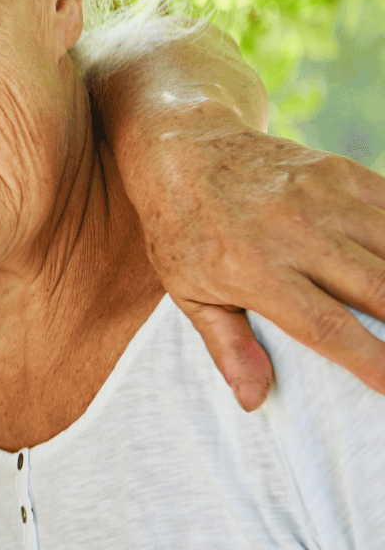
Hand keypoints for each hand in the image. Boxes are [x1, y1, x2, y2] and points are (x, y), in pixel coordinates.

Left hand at [137, 125, 384, 409]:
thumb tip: (253, 400)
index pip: (324, 324)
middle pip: (377, 287)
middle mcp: (294, 233)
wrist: (183, 149)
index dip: (369, 358)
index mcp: (252, 269)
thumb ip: (226, 345)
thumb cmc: (183, 230)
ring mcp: (323, 199)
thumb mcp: (187, 292)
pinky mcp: (343, 173)